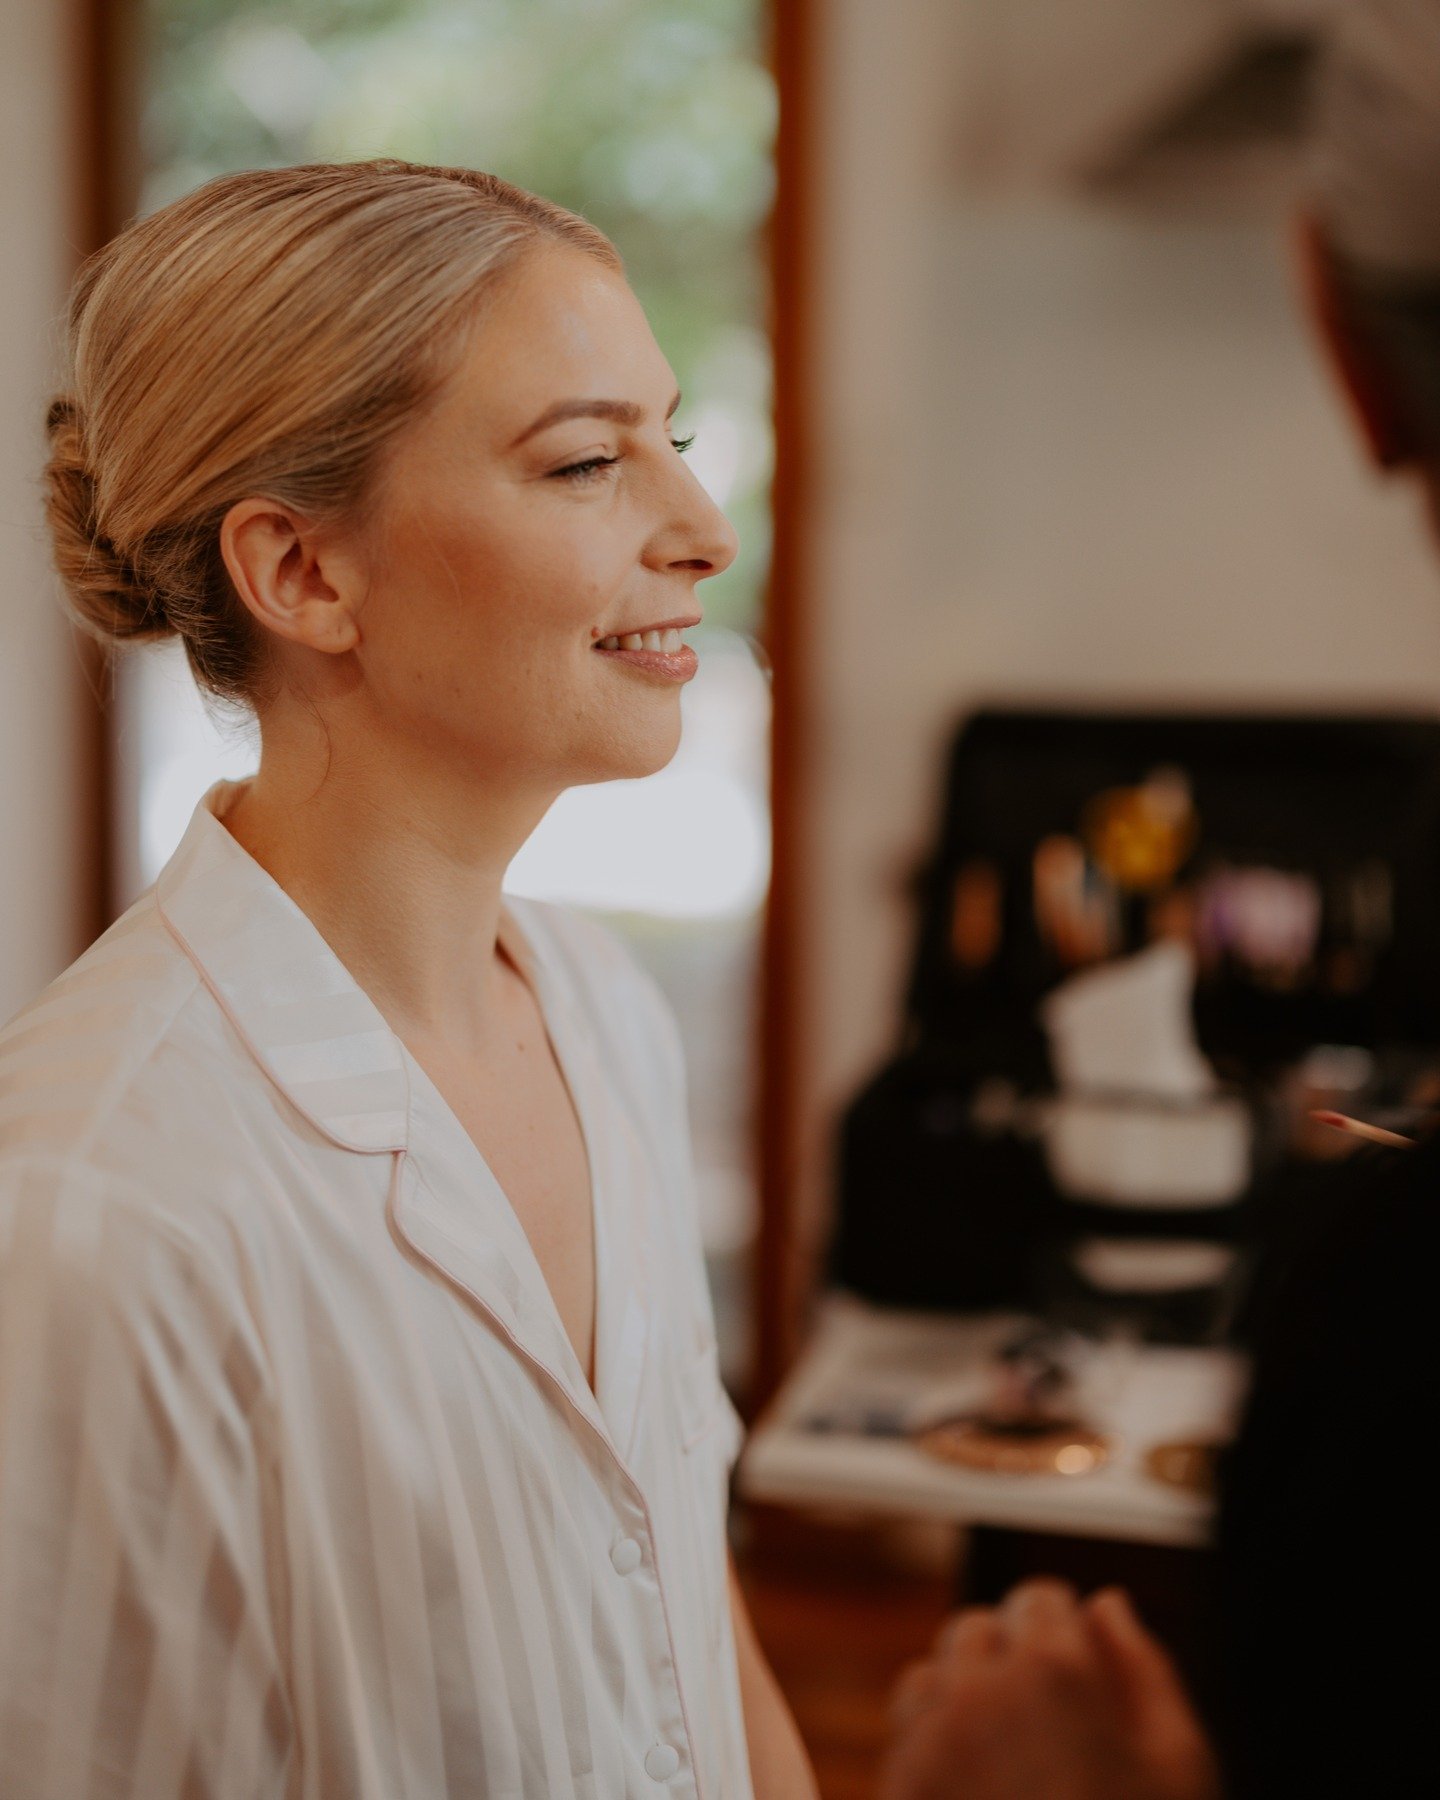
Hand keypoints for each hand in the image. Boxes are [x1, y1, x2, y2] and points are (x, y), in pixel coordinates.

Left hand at [877, 1579, 1221, 1799]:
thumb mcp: (1179, 1764)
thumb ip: (1144, 1667)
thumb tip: (1108, 1606)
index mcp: (1055, 1668)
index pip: (1039, 1598)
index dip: (1062, 1632)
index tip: (1074, 1668)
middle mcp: (981, 1687)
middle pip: (979, 1629)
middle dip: (1008, 1658)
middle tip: (1044, 1721)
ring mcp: (931, 1735)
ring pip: (934, 1673)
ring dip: (963, 1695)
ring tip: (1007, 1757)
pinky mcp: (900, 1785)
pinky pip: (905, 1726)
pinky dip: (932, 1739)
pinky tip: (974, 1787)